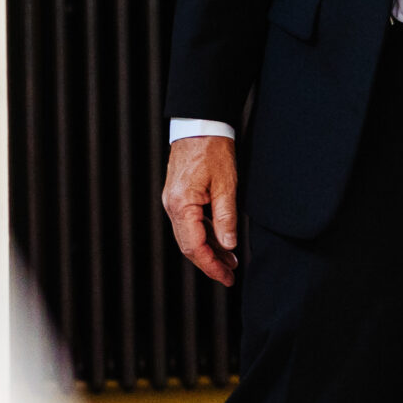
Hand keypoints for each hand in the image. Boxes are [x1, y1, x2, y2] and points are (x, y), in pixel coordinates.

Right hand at [162, 136, 239, 286]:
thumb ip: (226, 218)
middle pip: (188, 245)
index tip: (227, 278)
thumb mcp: (226, 185)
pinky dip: (204, 234)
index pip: (195, 247)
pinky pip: (189, 222)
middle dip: (210, 262)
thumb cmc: (212, 149)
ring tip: (231, 260)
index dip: (211, 266)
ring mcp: (173, 200)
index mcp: (181, 204)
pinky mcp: (177, 195)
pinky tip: (220, 239)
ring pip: (189, 235)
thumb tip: (228, 246)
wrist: (199, 123)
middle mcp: (171, 205)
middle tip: (230, 275)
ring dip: (209, 249)